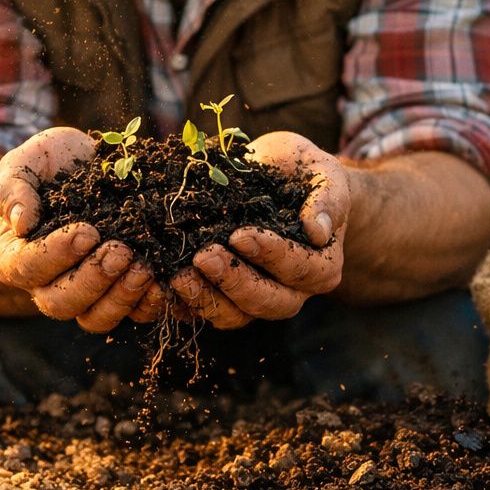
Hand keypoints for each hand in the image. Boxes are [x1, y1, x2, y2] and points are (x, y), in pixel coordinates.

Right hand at [0, 127, 165, 331]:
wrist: (83, 168)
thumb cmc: (48, 167)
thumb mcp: (25, 164)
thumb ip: (13, 189)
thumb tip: (22, 222)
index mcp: (15, 257)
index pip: (28, 268)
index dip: (57, 255)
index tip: (87, 231)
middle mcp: (45, 285)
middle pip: (61, 303)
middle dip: (94, 280)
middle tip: (121, 251)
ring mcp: (84, 294)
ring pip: (96, 318)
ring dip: (121, 297)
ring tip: (144, 268)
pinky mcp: (117, 292)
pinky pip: (131, 315)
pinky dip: (148, 304)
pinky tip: (162, 281)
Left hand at [171, 131, 348, 328]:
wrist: (281, 176)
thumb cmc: (305, 173)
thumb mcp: (324, 173)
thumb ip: (328, 198)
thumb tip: (316, 230)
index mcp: (321, 266)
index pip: (300, 270)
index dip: (271, 256)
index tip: (240, 235)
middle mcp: (290, 291)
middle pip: (267, 302)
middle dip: (234, 281)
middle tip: (204, 256)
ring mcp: (255, 298)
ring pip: (233, 315)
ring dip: (205, 298)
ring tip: (178, 274)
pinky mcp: (223, 297)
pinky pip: (202, 312)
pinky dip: (182, 302)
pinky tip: (161, 281)